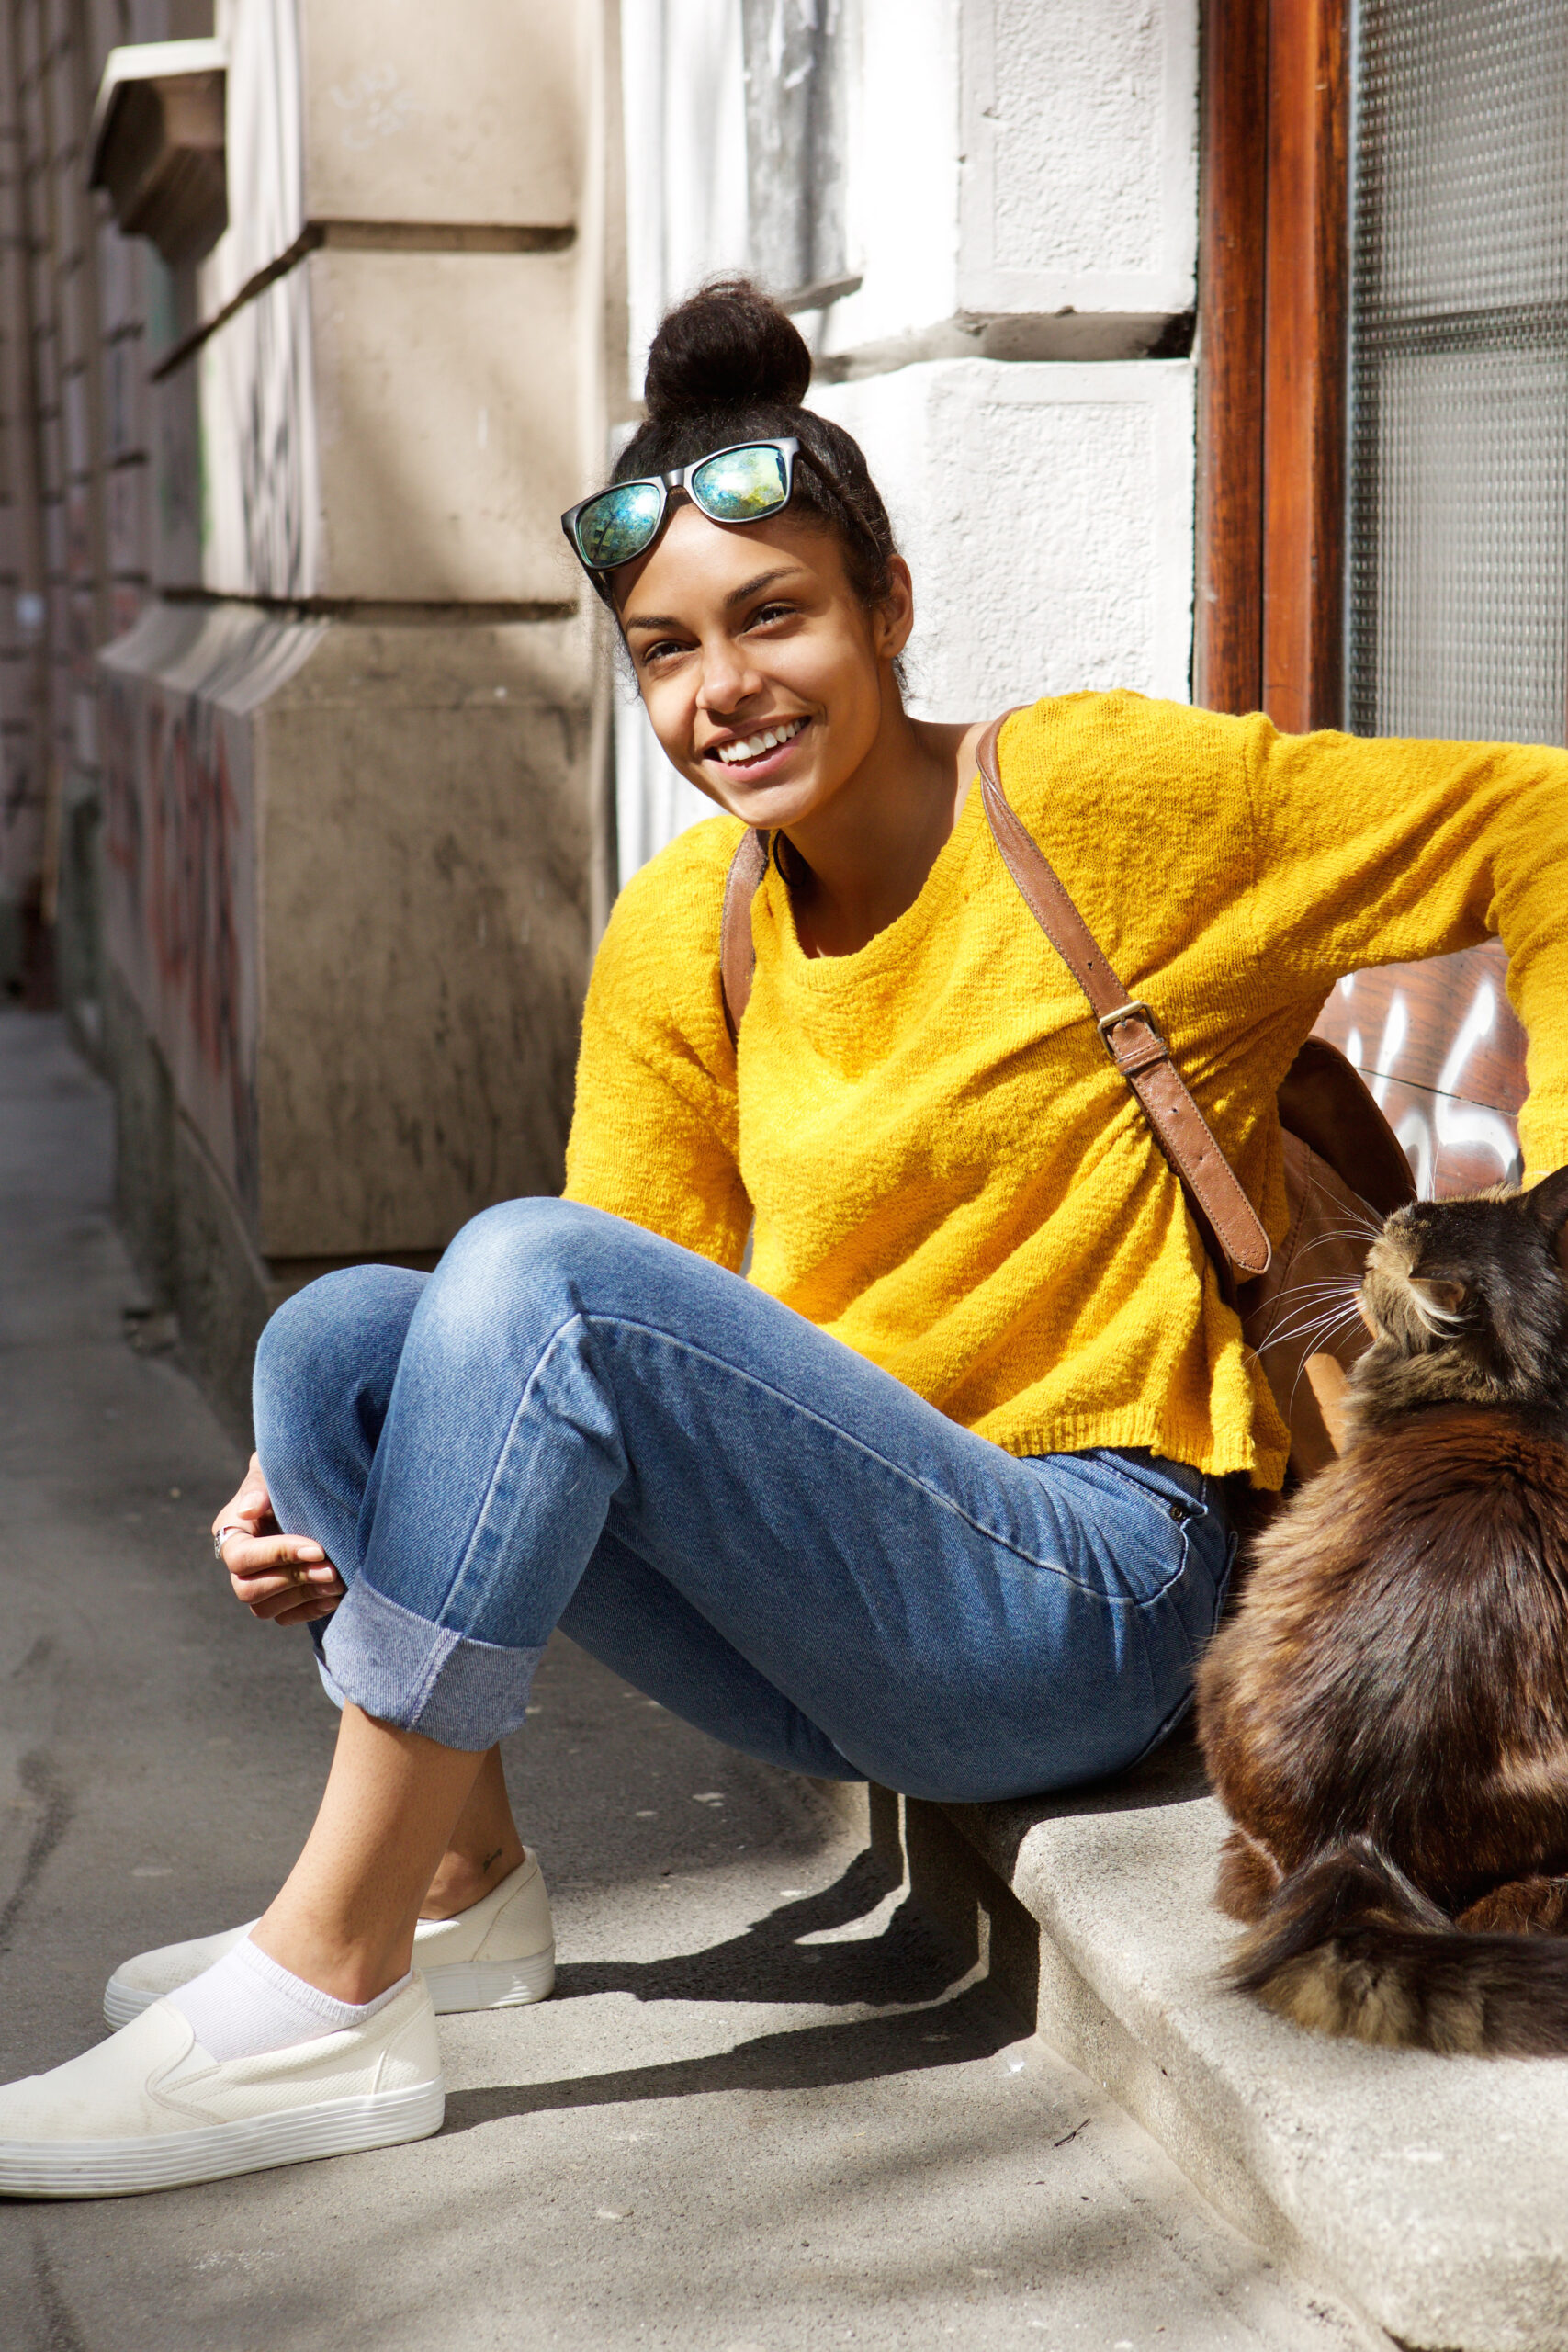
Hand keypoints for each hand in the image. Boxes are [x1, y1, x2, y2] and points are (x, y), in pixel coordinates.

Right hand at [213, 1453, 345, 1627]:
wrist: (311, 1488)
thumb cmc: (287, 1475)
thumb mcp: (271, 1472)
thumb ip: (260, 1486)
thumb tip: (249, 1508)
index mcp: (232, 1530)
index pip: (241, 1556)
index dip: (277, 1556)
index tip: (317, 1548)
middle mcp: (239, 1563)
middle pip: (248, 1590)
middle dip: (293, 1580)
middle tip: (332, 1571)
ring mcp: (256, 1584)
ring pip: (265, 1609)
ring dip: (304, 1597)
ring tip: (338, 1582)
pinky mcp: (277, 1599)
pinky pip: (284, 1618)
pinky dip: (310, 1610)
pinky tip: (334, 1596)